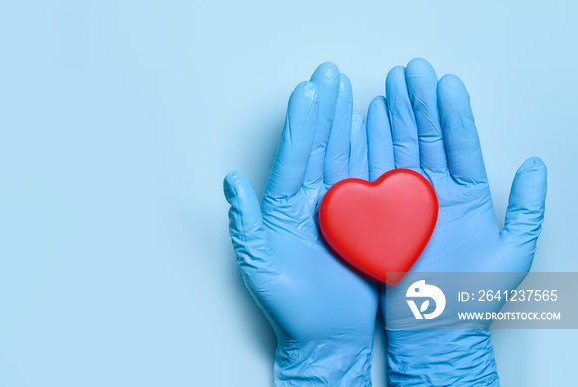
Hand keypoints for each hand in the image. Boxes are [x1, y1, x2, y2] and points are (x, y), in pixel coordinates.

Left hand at [224, 63, 377, 385]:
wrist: (326, 336)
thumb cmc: (289, 306)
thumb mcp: (259, 265)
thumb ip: (246, 223)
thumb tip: (230, 182)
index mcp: (284, 206)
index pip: (294, 156)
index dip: (301, 122)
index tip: (309, 90)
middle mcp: (310, 201)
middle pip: (319, 146)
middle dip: (324, 109)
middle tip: (329, 74)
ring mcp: (338, 208)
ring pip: (344, 156)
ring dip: (347, 122)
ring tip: (350, 90)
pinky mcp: (362, 220)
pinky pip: (368, 180)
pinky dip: (372, 152)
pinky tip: (372, 127)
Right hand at [366, 58, 547, 385]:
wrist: (436, 329)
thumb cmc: (474, 297)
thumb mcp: (515, 250)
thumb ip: (526, 206)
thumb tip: (535, 165)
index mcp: (467, 194)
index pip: (459, 144)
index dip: (452, 112)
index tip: (444, 82)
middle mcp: (435, 192)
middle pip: (426, 138)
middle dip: (418, 102)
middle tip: (411, 71)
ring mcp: (407, 201)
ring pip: (400, 150)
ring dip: (395, 117)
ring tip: (389, 86)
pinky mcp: (381, 214)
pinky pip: (375, 176)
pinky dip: (371, 148)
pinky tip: (370, 122)